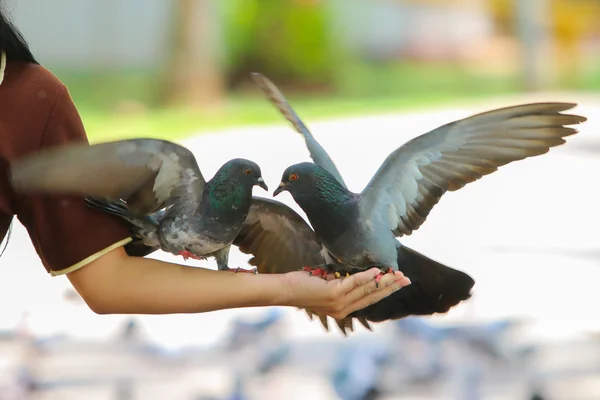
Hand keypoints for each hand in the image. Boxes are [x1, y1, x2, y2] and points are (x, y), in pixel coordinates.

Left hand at [281, 267, 410, 319]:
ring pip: (366, 290)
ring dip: (383, 281)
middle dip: (391, 287)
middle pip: (372, 296)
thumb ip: (341, 282)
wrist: (285, 291)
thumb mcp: (326, 285)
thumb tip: (354, 272)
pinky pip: (354, 283)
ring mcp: (338, 304)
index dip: (385, 291)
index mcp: (343, 310)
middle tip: (406, 279)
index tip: (399, 283)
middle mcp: (343, 310)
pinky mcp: (333, 294)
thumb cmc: (303, 285)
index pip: (368, 299)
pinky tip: (377, 271)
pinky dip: (367, 276)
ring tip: (396, 274)